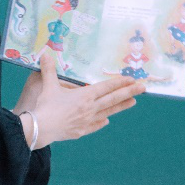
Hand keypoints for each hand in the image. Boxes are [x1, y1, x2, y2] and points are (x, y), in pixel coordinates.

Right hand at [22, 51, 144, 148]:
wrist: (41, 129)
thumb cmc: (46, 106)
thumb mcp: (48, 86)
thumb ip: (49, 69)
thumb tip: (45, 54)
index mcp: (85, 96)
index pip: (106, 87)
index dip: (120, 82)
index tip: (132, 79)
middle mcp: (90, 108)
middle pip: (113, 99)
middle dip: (129, 92)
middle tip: (143, 88)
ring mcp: (87, 121)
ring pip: (108, 111)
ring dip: (121, 106)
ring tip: (133, 102)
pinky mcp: (81, 131)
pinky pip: (95, 125)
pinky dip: (102, 121)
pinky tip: (106, 120)